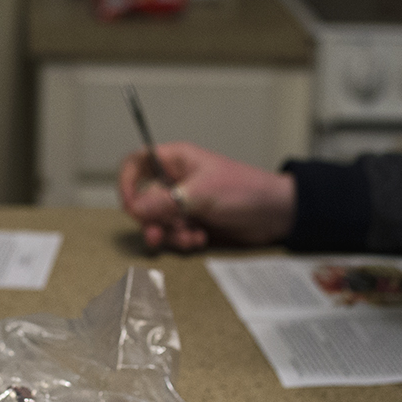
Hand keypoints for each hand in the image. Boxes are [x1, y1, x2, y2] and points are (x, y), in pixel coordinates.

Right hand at [118, 142, 295, 251]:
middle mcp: (175, 181)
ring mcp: (183, 203)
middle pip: (143, 200)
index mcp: (176, 161)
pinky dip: (182, 240)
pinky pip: (173, 234)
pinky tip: (200, 239)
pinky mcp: (192, 222)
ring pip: (157, 222)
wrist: (275, 214)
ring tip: (189, 236)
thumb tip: (135, 208)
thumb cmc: (246, 190)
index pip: (136, 164)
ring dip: (169, 234)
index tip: (131, 204)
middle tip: (158, 234)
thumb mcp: (203, 194)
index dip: (127, 183)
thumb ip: (166, 201)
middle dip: (150, 220)